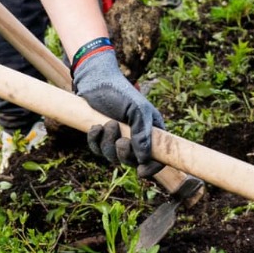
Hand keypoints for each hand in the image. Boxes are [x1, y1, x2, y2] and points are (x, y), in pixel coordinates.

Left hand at [74, 51, 165, 175]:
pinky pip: (97, 150)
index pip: (158, 158)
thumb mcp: (137, 110)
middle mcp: (136, 138)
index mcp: (152, 131)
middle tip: (121, 140)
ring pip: (113, 157)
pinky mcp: (101, 138)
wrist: (97, 81)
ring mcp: (118, 139)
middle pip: (133, 162)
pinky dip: (95, 140)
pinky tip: (95, 127)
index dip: (152, 168)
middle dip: (124, 154)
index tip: (141, 171)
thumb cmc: (121, 93)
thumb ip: (143, 134)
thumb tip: (144, 159)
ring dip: (108, 143)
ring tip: (108, 124)